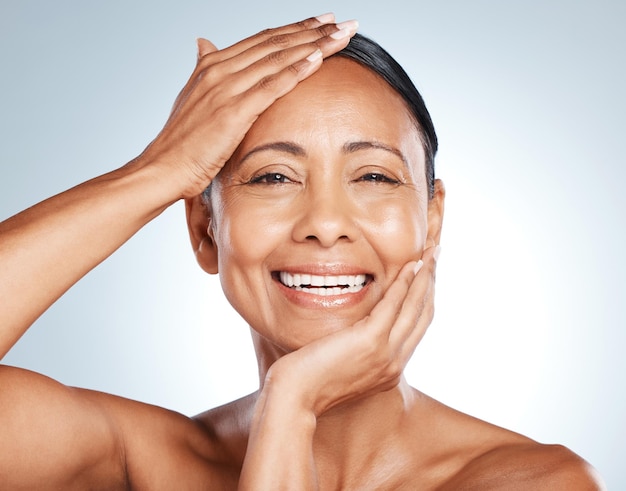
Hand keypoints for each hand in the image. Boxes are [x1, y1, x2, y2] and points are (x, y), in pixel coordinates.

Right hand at [138, 14, 357, 198]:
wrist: (163, 168)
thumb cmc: (180, 141)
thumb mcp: (191, 97)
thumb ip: (203, 69)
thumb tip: (203, 43)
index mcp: (212, 65)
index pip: (262, 40)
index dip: (294, 29)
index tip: (321, 22)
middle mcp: (220, 69)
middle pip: (275, 43)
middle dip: (312, 31)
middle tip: (342, 22)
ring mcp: (226, 88)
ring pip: (278, 58)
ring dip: (313, 44)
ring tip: (341, 35)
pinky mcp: (234, 111)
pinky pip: (272, 85)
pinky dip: (297, 70)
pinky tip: (319, 59)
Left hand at [266, 245, 439, 416]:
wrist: (296, 397)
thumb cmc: (308, 381)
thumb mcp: (342, 366)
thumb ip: (357, 350)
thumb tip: (355, 331)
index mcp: (390, 369)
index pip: (416, 328)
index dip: (425, 299)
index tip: (427, 276)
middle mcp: (395, 363)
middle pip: (423, 315)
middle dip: (432, 282)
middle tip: (437, 255)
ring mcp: (386, 354)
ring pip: (415, 308)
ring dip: (426, 276)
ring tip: (432, 252)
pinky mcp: (371, 341)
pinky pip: (394, 305)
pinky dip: (405, 283)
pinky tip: (409, 265)